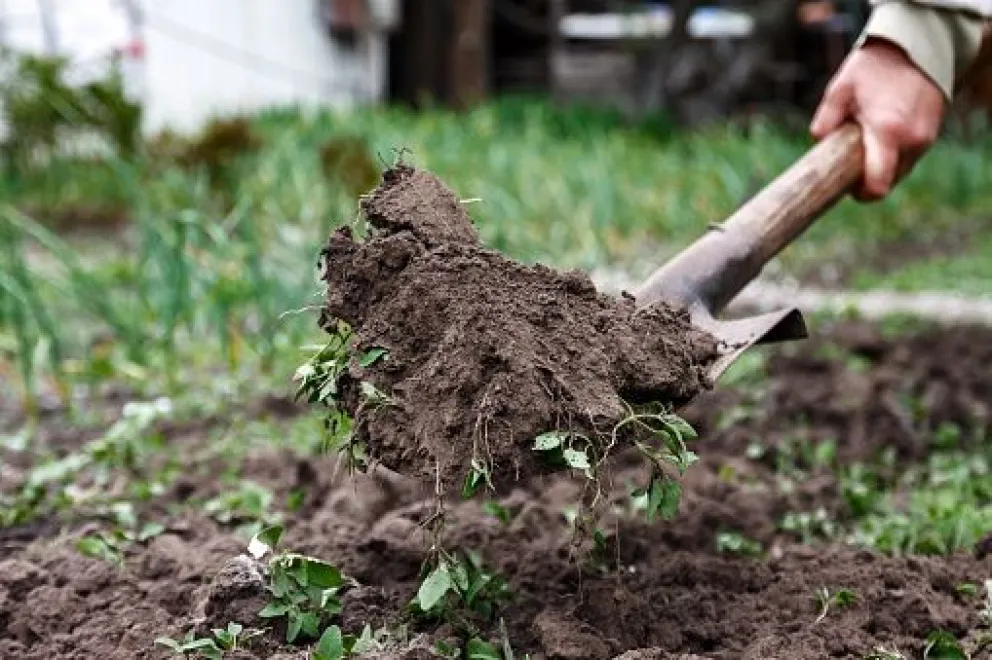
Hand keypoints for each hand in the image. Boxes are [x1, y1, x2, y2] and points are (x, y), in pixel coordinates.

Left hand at [810, 37, 946, 200]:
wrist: (917, 47)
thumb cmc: (874, 67)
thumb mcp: (840, 89)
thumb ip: (826, 120)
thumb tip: (818, 144)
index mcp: (888, 133)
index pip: (877, 186)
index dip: (861, 194)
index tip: (847, 186)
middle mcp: (912, 140)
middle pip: (888, 182)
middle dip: (868, 179)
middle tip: (850, 161)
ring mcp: (926, 139)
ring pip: (901, 171)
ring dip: (882, 166)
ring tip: (866, 142)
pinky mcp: (932, 134)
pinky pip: (910, 157)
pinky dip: (895, 155)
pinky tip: (882, 135)